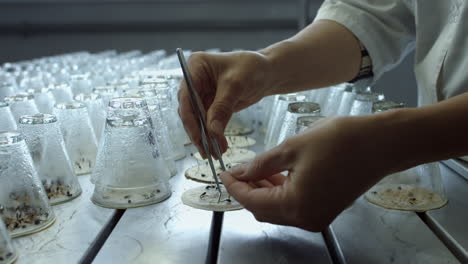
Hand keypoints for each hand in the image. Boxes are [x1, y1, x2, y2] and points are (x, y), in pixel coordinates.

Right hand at [178, 51, 271, 157]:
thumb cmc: (252, 68)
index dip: (189, 118)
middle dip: (197, 131)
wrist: (267, 72)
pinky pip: (207, 122)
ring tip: (214, 153)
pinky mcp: (210, 104)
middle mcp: (194, 80)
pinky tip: (219, 146)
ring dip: (204, 136)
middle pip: (189, 110)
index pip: (186, 95)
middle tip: (206, 150)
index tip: (197, 136)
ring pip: (197, 119)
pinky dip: (212, 134)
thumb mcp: (236, 86)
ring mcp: (201, 93)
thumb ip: (222, 108)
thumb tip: (212, 131)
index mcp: (196, 66)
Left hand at [220, 116, 392, 231]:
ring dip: (263, 192)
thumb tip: (240, 172)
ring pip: (277, 210)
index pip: (252, 202)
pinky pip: (293, 207)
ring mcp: (317, 216)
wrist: (381, 143)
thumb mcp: (292, 148)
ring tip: (255, 169)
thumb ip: (261, 164)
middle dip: (247, 191)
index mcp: (296, 205)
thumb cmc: (341, 141)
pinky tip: (274, 175)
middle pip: (263, 210)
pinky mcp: (325, 209)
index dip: (234, 187)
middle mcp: (306, 218)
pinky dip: (280, 193)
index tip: (224, 173)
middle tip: (238, 169)